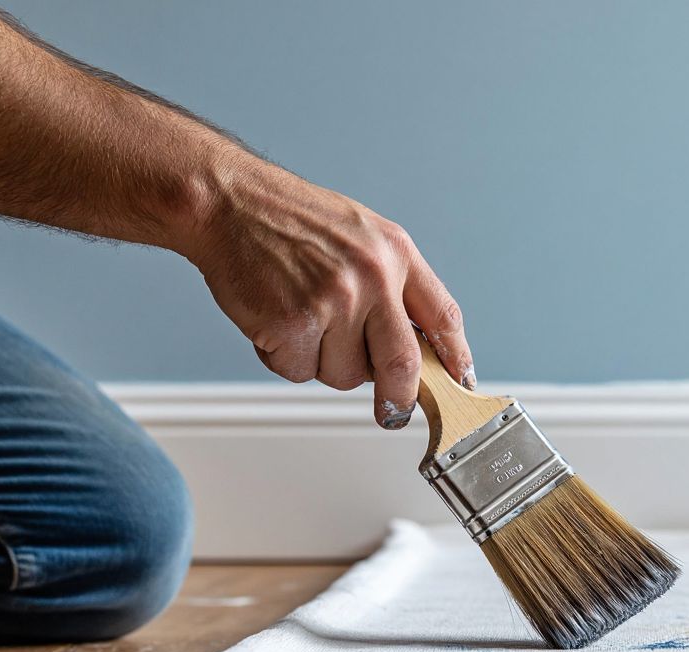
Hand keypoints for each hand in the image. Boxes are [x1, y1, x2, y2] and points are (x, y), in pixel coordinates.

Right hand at [173, 159, 475, 428]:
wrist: (230, 202)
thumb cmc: (291, 219)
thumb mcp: (364, 235)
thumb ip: (394, 284)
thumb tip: (417, 343)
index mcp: (396, 254)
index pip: (443, 317)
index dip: (455, 358)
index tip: (459, 384)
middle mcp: (372, 277)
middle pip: (402, 365)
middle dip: (399, 398)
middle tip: (393, 411)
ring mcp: (333, 302)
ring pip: (344, 375)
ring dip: (323, 363)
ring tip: (303, 319)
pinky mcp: (292, 323)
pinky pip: (299, 372)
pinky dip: (284, 358)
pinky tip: (275, 322)